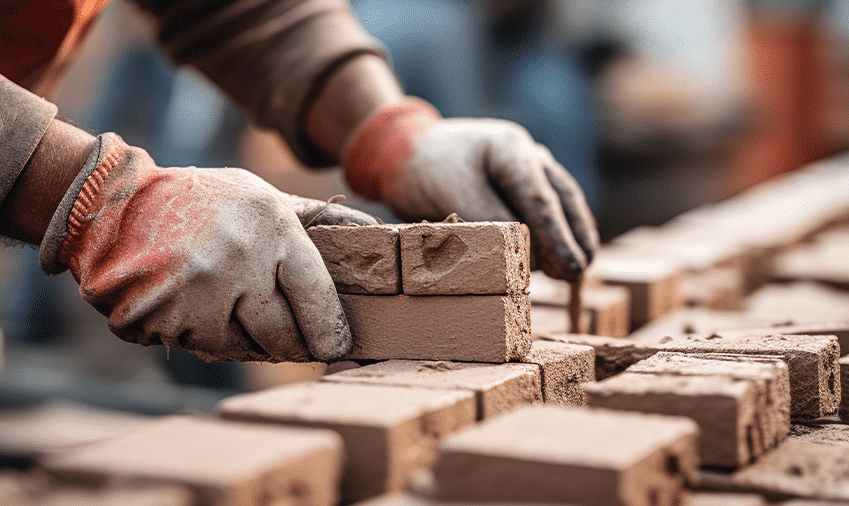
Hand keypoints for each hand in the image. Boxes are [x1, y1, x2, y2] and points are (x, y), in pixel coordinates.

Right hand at [40, 134, 375, 362]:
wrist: (117, 207)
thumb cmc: (207, 204)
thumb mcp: (265, 197)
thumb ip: (319, 219)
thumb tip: (376, 232)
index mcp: (274, 229)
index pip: (317, 296)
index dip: (331, 330)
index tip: (338, 347)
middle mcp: (241, 261)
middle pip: (284, 335)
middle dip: (290, 344)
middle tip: (291, 341)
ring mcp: (200, 292)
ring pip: (242, 349)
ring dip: (243, 340)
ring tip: (229, 308)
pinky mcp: (164, 318)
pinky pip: (202, 349)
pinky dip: (203, 339)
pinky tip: (193, 309)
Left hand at [343, 98, 597, 280]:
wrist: (409, 152)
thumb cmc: (428, 168)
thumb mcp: (451, 191)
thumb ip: (486, 217)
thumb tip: (522, 252)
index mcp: (510, 148)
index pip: (539, 197)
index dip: (556, 235)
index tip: (569, 265)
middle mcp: (529, 155)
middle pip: (562, 199)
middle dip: (573, 237)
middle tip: (577, 273)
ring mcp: (530, 168)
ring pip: (563, 204)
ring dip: (571, 237)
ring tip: (573, 272)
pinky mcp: (522, 187)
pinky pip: (548, 211)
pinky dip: (556, 234)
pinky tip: (558, 260)